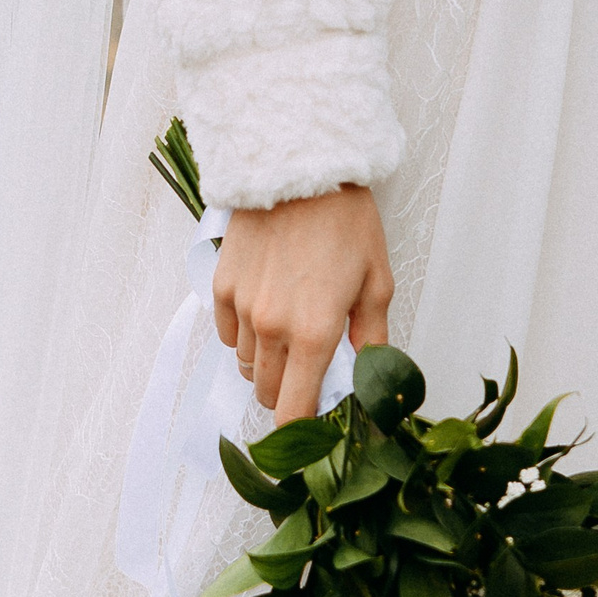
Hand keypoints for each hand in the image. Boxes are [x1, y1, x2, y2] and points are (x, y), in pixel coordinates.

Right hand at [213, 185, 392, 420]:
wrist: (299, 167)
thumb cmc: (345, 221)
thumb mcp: (376, 281)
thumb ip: (372, 339)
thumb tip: (370, 377)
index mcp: (315, 334)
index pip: (293, 412)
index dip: (299, 430)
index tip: (309, 428)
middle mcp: (272, 328)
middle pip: (266, 393)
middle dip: (285, 392)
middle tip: (308, 372)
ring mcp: (241, 308)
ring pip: (245, 364)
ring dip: (265, 362)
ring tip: (287, 332)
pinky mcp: (221, 286)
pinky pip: (226, 334)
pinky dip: (243, 335)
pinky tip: (264, 312)